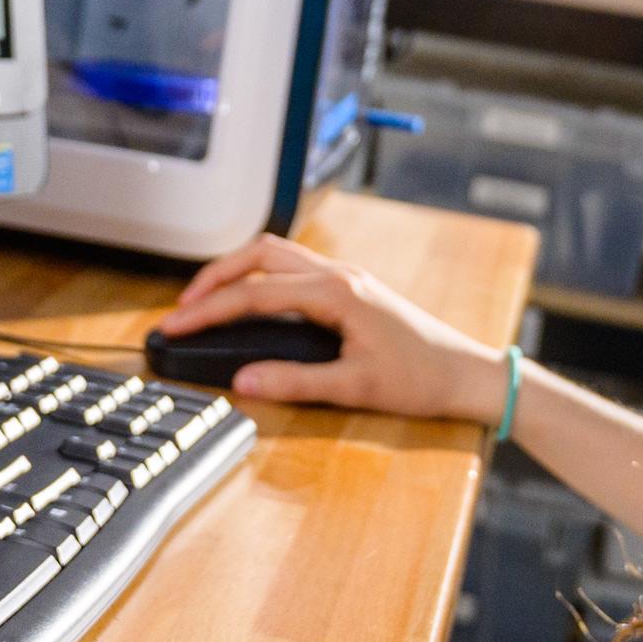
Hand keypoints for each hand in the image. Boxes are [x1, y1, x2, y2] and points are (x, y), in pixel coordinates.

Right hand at [155, 234, 508, 420]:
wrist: (466, 372)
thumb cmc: (422, 378)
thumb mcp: (354, 387)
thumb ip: (295, 383)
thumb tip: (244, 381)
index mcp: (335, 292)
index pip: (254, 294)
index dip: (208, 310)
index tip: (176, 325)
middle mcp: (338, 274)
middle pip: (259, 254)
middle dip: (215, 275)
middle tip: (184, 306)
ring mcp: (346, 276)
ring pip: (276, 254)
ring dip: (238, 270)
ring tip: (209, 299)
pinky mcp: (351, 287)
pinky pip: (294, 266)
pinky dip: (262, 276)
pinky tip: (253, 300)